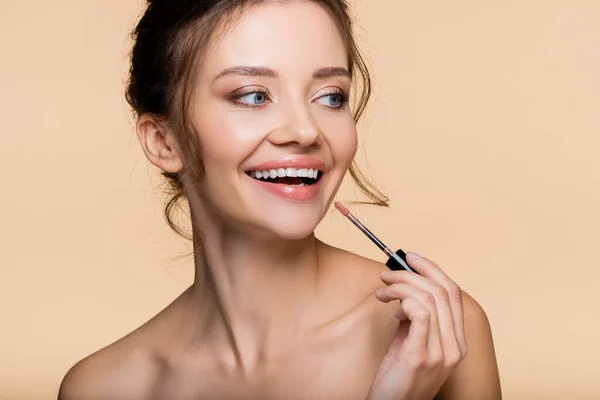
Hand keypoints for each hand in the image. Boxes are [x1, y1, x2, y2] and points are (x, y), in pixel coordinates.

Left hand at [366, 253, 467, 399]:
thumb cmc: (397, 379)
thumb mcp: (411, 344)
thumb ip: (415, 320)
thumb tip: (406, 292)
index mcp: (456, 342)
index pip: (453, 293)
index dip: (433, 270)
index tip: (412, 258)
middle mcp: (455, 347)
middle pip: (443, 291)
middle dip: (413, 273)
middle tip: (388, 272)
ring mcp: (441, 353)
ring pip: (429, 298)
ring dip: (401, 285)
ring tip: (382, 290)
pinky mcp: (421, 356)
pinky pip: (420, 313)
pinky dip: (403, 301)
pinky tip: (390, 307)